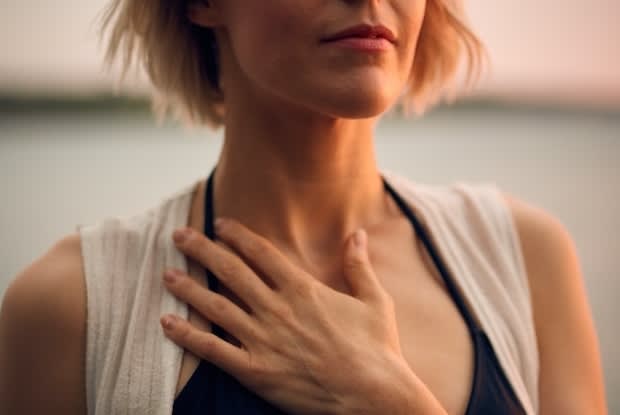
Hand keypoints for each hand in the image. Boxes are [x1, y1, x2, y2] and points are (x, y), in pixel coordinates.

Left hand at [161, 218, 437, 414]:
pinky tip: (167, 322)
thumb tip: (357, 233)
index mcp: (303, 289)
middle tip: (179, 235)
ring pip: (216, 307)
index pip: (261, 253)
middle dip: (202, 250)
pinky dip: (187, 336)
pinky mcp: (256, 371)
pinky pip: (213, 350)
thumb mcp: (375, 300)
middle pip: (231, 271)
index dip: (237, 235)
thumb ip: (359, 265)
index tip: (219, 223)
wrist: (374, 396)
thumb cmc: (377, 349)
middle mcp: (277, 309)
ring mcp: (264, 340)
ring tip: (166, 273)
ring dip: (188, 288)